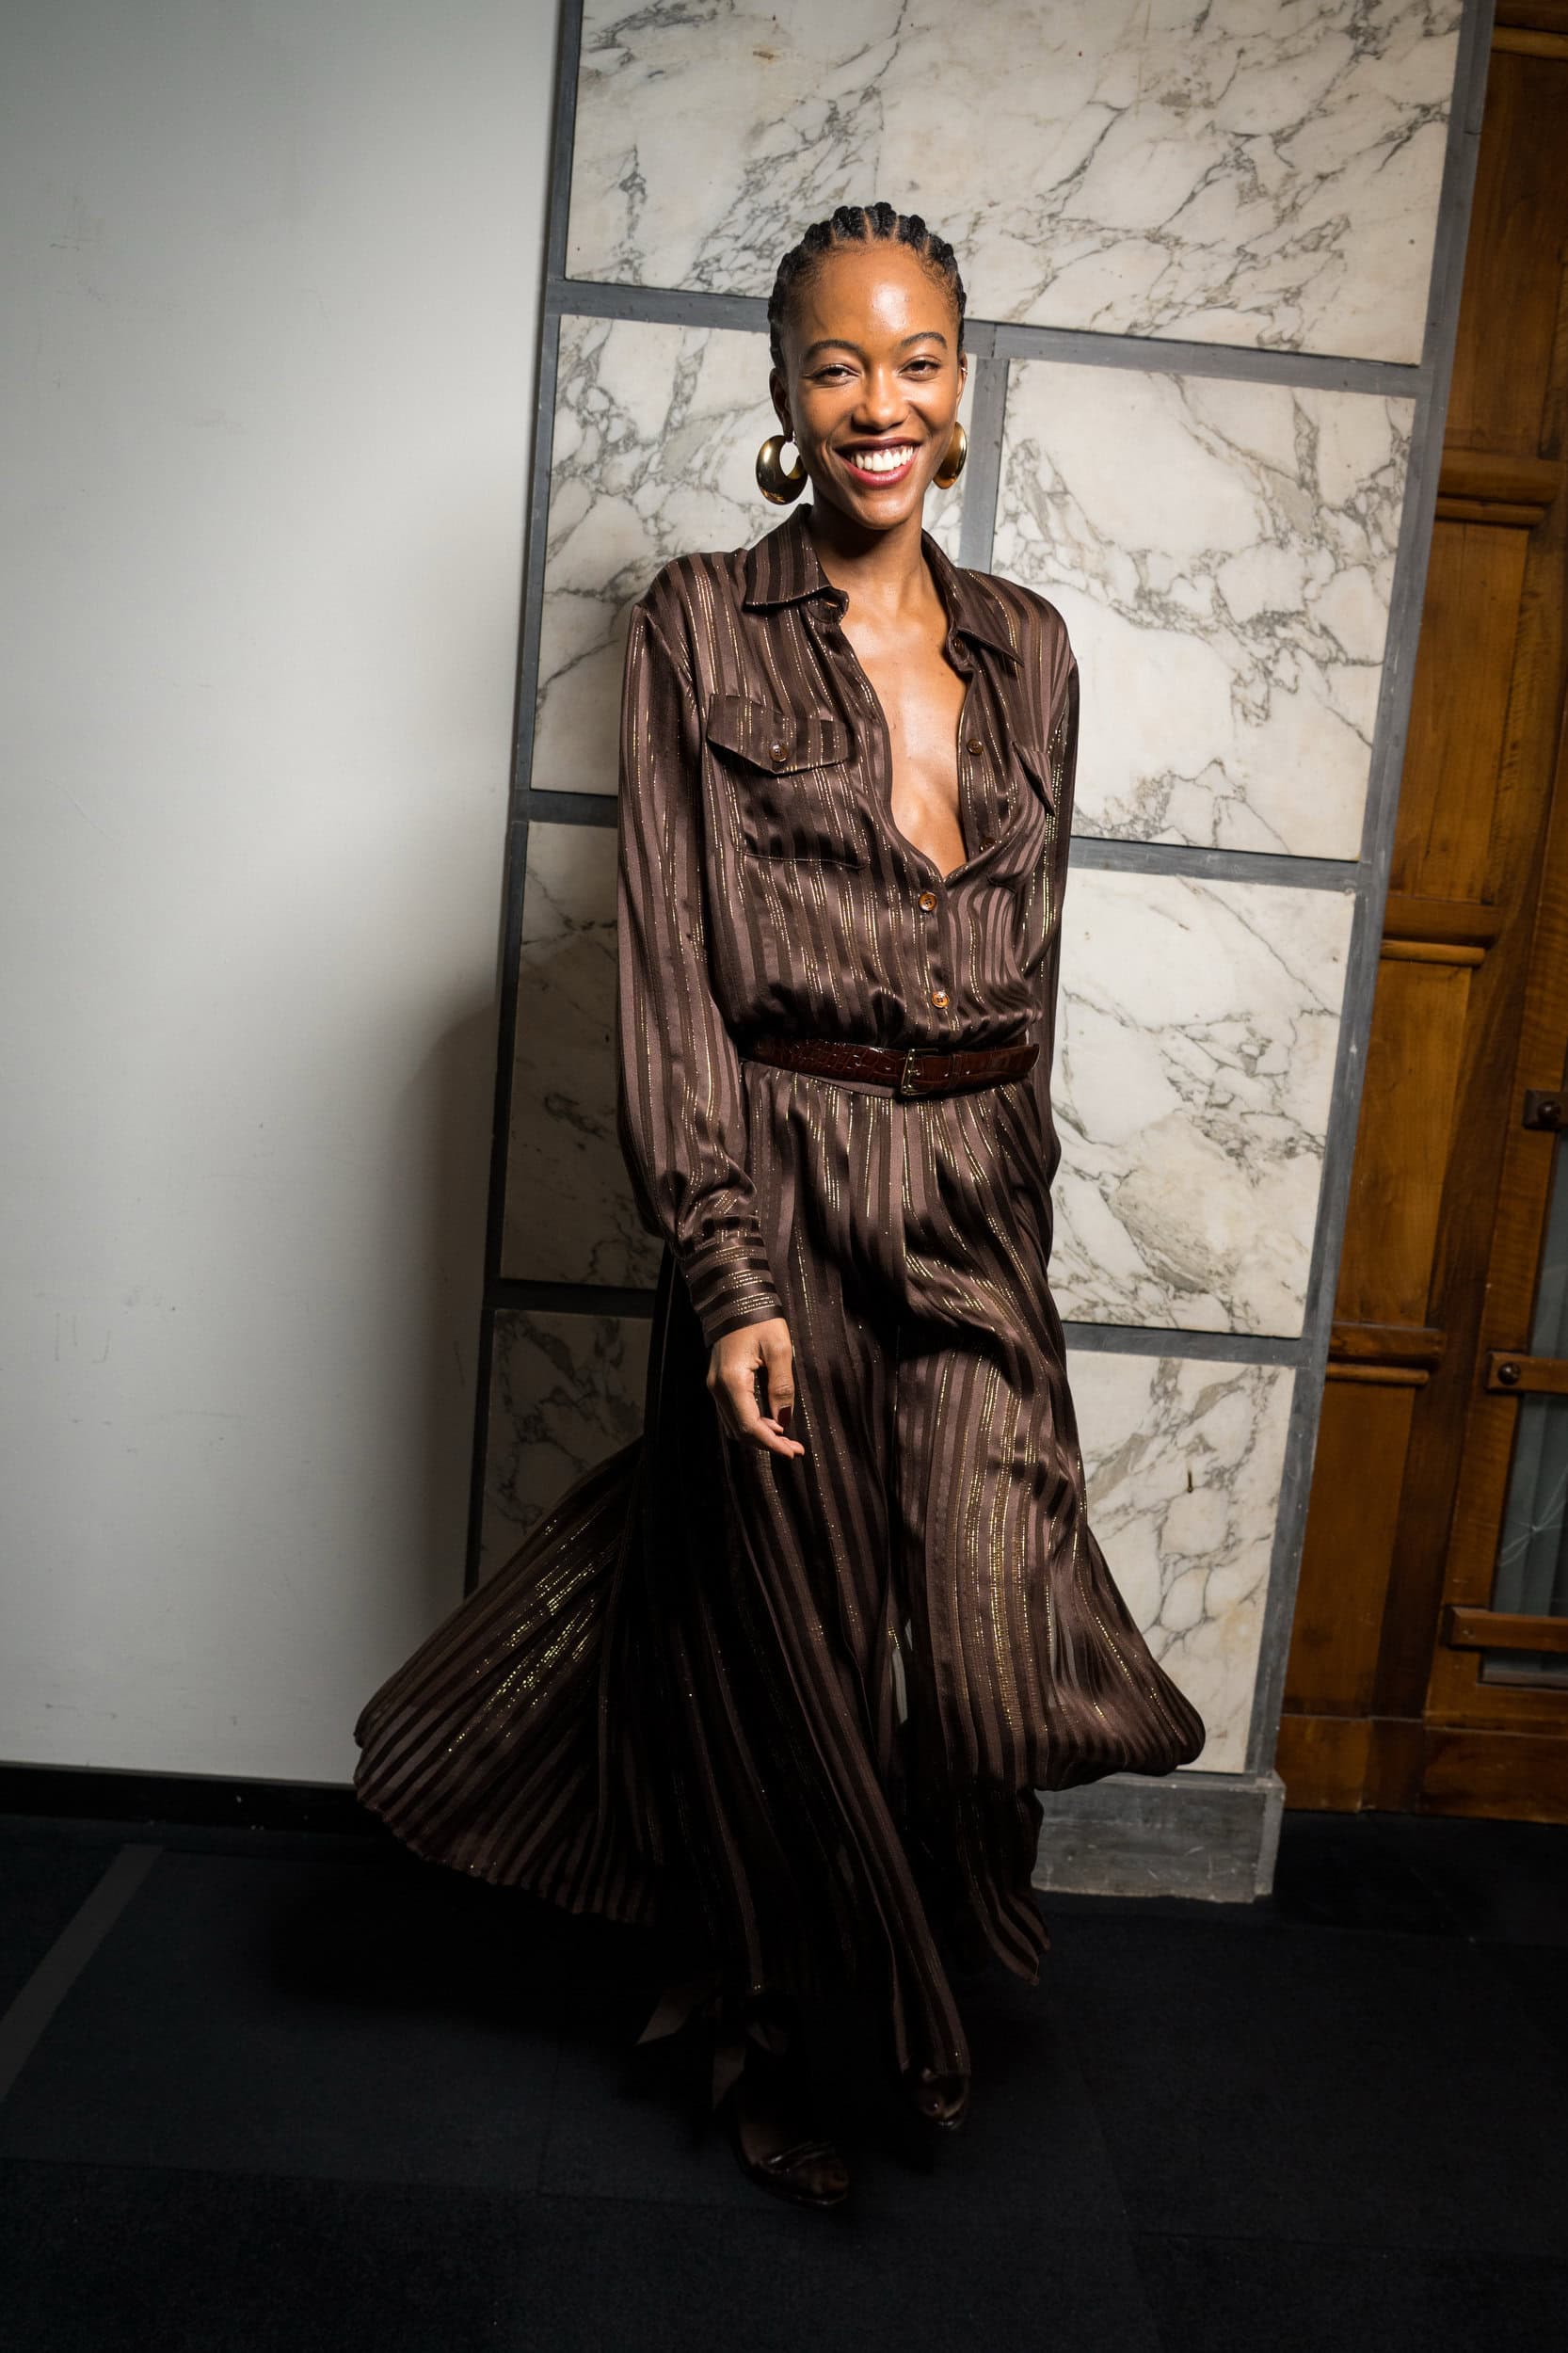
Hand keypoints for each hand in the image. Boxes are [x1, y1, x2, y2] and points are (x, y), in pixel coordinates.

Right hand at [707, 1318, 803, 1458]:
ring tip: (787, 1439)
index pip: (751, 1426)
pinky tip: (771, 1422)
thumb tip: (784, 1419)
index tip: (793, 1452)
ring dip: (760, 1436)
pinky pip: (733, 1413)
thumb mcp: (780, 1350)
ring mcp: (715, 1386)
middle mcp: (718, 1388)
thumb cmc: (759, 1319)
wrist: (735, 1298)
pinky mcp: (718, 1382)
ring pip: (735, 1425)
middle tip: (795, 1448)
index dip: (772, 1444)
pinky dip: (752, 1423)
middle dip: (768, 1444)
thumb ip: (782, 1387)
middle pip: (741, 1431)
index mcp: (732, 1381)